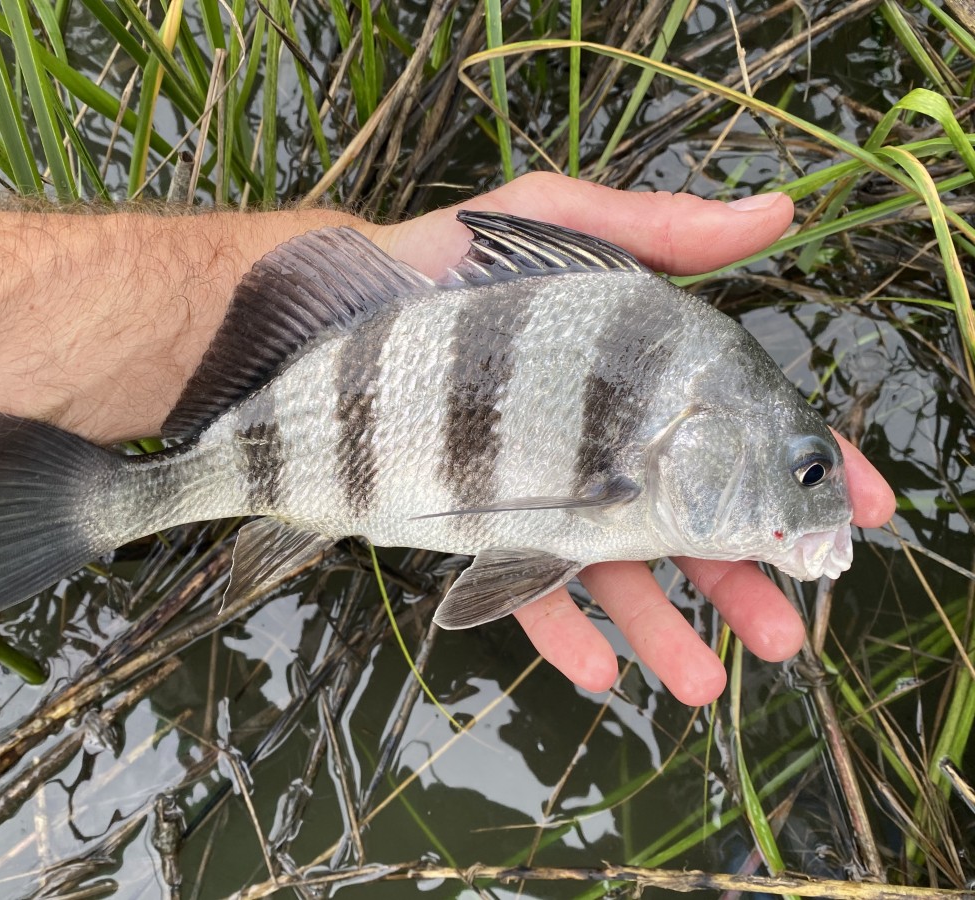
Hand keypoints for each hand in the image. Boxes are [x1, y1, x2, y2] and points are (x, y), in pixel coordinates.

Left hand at [367, 173, 896, 705]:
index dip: (804, 473)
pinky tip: (602, 670)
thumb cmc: (453, 267)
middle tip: (785, 634)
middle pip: (689, 522)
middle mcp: (603, 443)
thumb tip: (776, 210)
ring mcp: (545, 491)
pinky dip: (562, 631)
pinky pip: (529, 587)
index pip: (742, 432)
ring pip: (618, 572)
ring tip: (708, 682)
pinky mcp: (480, 526)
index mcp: (641, 382)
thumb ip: (659, 230)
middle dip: (742, 580)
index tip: (863, 513)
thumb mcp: (559, 227)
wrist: (336, 317)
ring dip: (665, 628)